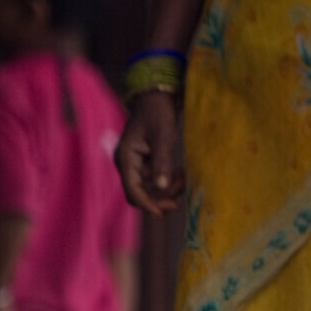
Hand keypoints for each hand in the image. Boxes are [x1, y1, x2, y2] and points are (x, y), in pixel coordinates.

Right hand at [115, 90, 184, 215]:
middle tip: (182, 190)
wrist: (155, 97)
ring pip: (150, 189)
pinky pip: (155, 180)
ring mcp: (135, 164)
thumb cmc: (158, 113)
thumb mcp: (162, 136)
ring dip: (168, 189)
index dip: (147, 204)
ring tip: (184, 176)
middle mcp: (127, 164)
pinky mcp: (145, 163)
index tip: (164, 213)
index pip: (133, 190)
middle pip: (140, 194)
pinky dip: (168, 181)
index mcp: (125, 159)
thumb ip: (162, 161)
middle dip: (160, 198)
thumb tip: (161, 186)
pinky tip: (180, 172)